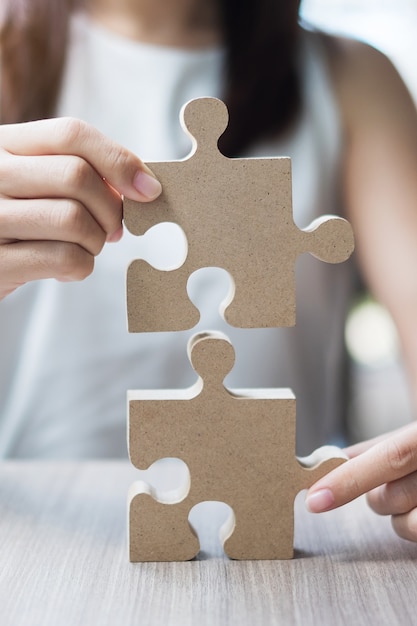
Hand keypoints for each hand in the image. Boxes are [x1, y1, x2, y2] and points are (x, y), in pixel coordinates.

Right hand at [0, 117, 161, 298]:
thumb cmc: (20, 223)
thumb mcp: (35, 184)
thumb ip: (78, 172)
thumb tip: (143, 186)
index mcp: (3, 145)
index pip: (71, 134)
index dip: (119, 160)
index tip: (148, 189)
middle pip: (76, 176)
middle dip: (111, 209)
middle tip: (113, 229)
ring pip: (73, 219)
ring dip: (96, 240)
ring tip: (86, 247)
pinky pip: (64, 259)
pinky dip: (82, 266)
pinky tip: (68, 267)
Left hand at [305, 422, 416, 541]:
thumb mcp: (414, 434)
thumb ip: (376, 448)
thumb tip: (328, 460)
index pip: (390, 457)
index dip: (349, 479)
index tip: (314, 499)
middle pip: (390, 497)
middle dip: (376, 496)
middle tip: (391, 483)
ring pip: (406, 527)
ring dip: (399, 517)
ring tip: (413, 497)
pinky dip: (415, 526)